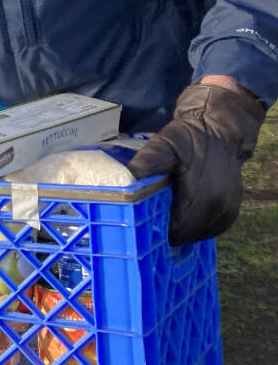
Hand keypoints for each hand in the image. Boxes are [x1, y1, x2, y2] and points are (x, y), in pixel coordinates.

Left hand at [128, 81, 265, 244]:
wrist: (218, 129)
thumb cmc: (188, 137)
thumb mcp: (164, 144)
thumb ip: (148, 160)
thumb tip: (131, 174)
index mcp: (202, 197)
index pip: (178, 231)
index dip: (160, 230)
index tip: (146, 224)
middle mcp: (219, 208)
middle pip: (189, 235)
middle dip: (171, 231)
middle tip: (153, 221)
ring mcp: (229, 209)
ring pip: (202, 233)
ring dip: (185, 229)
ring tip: (167, 218)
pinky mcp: (233, 208)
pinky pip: (213, 226)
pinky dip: (199, 225)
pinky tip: (185, 215)